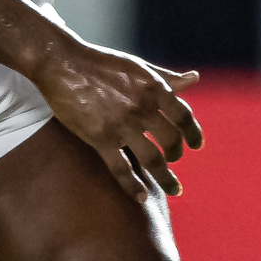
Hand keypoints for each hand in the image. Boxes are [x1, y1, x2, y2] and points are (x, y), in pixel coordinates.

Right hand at [37, 42, 201, 201]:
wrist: (63, 64)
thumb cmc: (100, 63)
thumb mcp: (138, 66)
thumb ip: (166, 77)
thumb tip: (194, 78)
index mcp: (154, 88)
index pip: (184, 116)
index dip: (193, 133)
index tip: (196, 145)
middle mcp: (143, 108)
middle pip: (171, 140)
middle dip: (176, 155)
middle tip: (173, 161)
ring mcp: (123, 125)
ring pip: (153, 160)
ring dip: (166, 179)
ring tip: (172, 189)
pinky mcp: (101, 138)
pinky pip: (122, 169)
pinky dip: (134, 187)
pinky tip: (142, 198)